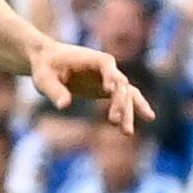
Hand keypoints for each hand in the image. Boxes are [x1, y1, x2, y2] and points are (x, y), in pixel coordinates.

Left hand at [26, 38, 154, 131]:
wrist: (47, 62)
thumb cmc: (45, 67)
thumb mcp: (44, 78)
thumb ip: (55, 91)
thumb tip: (65, 105)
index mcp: (91, 59)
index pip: (106, 65)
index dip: (111, 77)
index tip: (109, 91)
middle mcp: (105, 67)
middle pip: (120, 84)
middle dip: (120, 102)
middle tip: (114, 122)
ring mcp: (108, 78)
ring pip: (126, 94)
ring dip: (128, 111)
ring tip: (126, 133)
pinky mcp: (107, 89)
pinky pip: (125, 98)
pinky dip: (134, 108)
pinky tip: (149, 118)